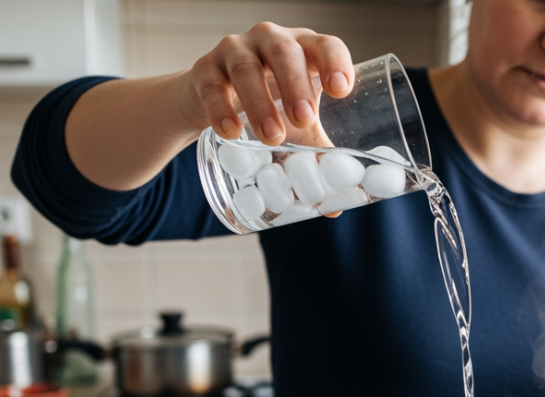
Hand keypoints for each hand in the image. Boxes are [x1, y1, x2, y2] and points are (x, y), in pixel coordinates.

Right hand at [180, 22, 354, 145]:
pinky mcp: (204, 69)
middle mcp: (271, 41)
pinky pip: (212, 86)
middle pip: (285, 53)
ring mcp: (235, 51)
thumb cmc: (269, 106)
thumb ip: (317, 153)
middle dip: (296, 85)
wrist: (211, 100)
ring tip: (272, 137)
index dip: (335, 63)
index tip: (340, 90)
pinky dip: (221, 109)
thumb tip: (336, 207)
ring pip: (247, 69)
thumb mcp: (297, 124)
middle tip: (304, 119)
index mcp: (305, 50)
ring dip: (261, 103)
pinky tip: (230, 132)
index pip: (325, 46)